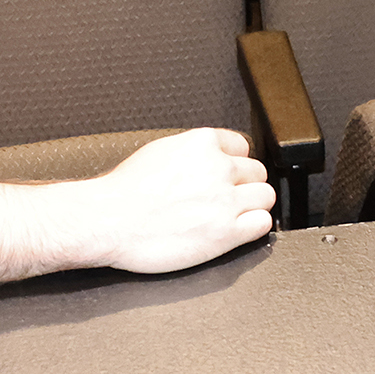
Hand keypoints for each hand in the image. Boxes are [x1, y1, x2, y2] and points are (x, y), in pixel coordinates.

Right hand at [84, 128, 274, 273]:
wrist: (109, 220)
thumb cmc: (124, 192)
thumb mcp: (160, 152)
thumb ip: (192, 152)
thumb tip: (205, 158)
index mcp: (202, 143)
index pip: (242, 146)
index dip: (235, 164)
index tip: (228, 176)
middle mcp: (218, 167)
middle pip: (257, 171)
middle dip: (244, 185)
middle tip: (227, 199)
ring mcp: (225, 200)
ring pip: (265, 196)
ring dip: (252, 206)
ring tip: (233, 216)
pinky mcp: (226, 232)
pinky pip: (262, 224)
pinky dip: (253, 227)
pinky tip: (237, 230)